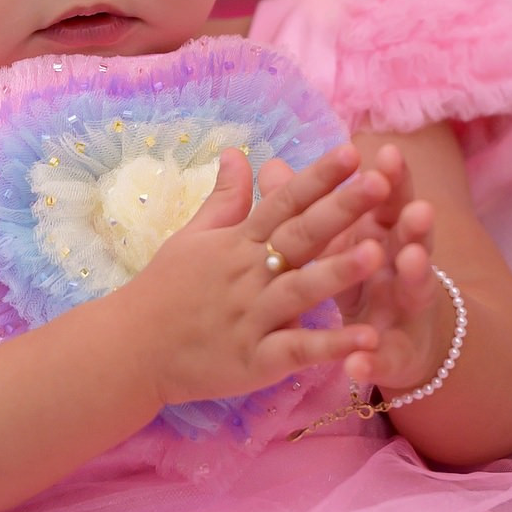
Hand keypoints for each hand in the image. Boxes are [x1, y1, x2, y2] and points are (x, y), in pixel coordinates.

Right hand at [125, 144, 386, 409]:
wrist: (129, 349)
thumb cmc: (163, 290)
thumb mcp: (192, 237)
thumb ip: (224, 199)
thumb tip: (237, 153)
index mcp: (237, 243)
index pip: (282, 202)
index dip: (317, 177)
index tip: (351, 151)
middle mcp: (248, 274)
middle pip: (300, 237)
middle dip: (341, 209)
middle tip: (381, 183)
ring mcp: (252, 317)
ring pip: (301, 290)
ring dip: (338, 272)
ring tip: (377, 253)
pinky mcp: (255, 360)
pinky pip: (297, 350)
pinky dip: (331, 346)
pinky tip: (368, 339)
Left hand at [258, 142, 446, 394]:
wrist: (395, 344)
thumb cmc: (358, 277)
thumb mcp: (335, 242)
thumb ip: (307, 206)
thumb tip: (269, 166)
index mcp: (384, 234)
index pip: (390, 200)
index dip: (391, 178)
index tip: (387, 152)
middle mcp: (403, 267)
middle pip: (412, 239)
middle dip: (414, 222)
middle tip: (417, 205)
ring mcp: (404, 312)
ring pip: (413, 290)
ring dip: (414, 273)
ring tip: (410, 258)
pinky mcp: (397, 357)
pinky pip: (387, 358)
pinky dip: (376, 359)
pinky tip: (363, 361)